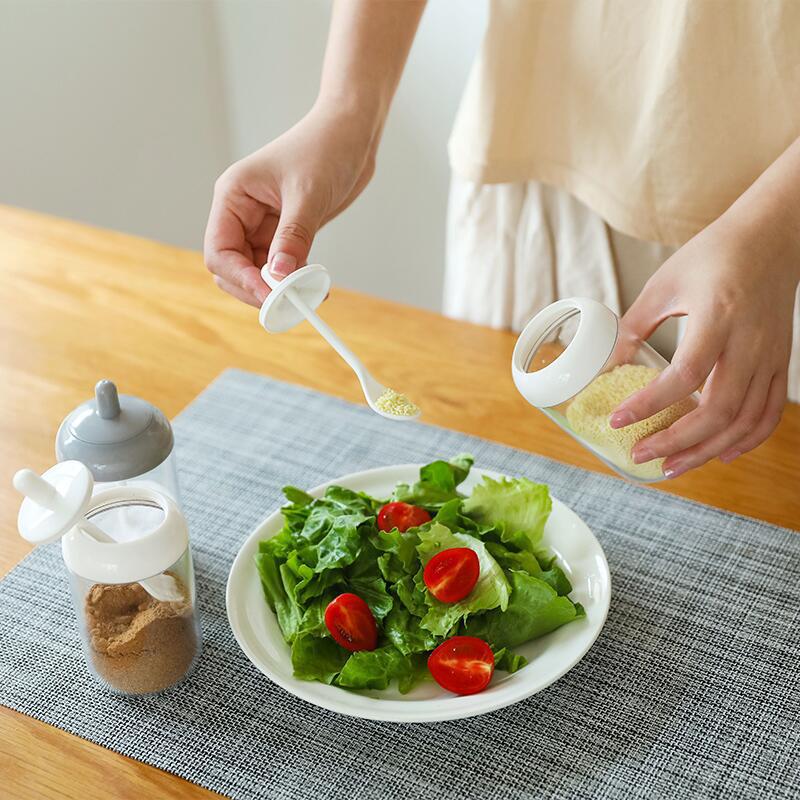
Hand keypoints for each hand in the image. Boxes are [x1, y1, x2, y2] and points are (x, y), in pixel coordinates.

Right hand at [204, 103, 377, 306]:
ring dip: (278, 289)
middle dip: (257, 288)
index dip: (240, 277)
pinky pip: (281, 268)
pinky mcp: (285, 234)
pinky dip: (294, 281)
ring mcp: (262, 226)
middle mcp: (241, 213)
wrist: (351, 134)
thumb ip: (293, 236)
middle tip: (289, 304)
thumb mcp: (308, 194)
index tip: (270, 294)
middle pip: (232, 268)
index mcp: (233, 196)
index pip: (219, 250)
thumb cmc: (325, 148)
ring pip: (257, 273)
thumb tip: (278, 276)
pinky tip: (315, 287)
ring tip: (309, 296)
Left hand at [611, 212, 798, 477]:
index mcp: (718, 318)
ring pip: (744, 421)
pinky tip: (719, 454)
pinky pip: (768, 414)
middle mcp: (750, 342)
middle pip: (718, 410)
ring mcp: (770, 357)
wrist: (771, 238)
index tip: (618, 419)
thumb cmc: (713, 255)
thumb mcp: (663, 285)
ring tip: (671, 466)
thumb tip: (607, 365)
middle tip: (640, 454)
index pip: (685, 374)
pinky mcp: (779, 363)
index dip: (650, 404)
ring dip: (706, 451)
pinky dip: (745, 441)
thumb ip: (634, 326)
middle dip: (676, 441)